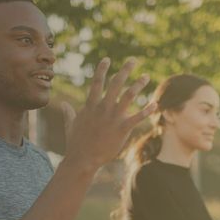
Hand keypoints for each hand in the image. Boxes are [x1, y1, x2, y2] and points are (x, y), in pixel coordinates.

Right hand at [61, 58, 155, 172]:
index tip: (107, 59)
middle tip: (133, 60)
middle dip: (125, 70)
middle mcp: (103, 108)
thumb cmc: (75, 143)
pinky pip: (138, 116)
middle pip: (116, 83)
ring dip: (138, 84)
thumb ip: (68, 112)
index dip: (102, 69)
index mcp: (91, 106)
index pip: (97, 82)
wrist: (82, 159)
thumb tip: (63, 104)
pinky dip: (147, 110)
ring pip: (129, 95)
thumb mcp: (70, 125)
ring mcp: (113, 118)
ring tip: (146, 76)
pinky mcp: (122, 129)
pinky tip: (155, 104)